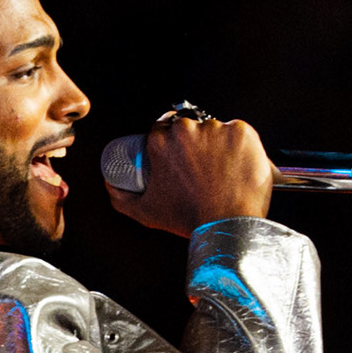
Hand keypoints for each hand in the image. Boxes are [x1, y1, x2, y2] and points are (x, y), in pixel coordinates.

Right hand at [118, 113, 274, 233]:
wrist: (227, 225)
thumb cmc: (188, 219)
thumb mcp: (147, 211)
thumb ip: (122, 199)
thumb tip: (110, 184)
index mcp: (160, 141)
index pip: (165, 128)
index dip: (175, 142)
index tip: (183, 154)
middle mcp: (186, 129)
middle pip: (191, 127)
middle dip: (197, 143)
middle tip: (205, 166)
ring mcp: (216, 128)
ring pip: (217, 129)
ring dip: (219, 144)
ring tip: (223, 169)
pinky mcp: (242, 131)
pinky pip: (240, 131)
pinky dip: (241, 145)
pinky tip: (238, 163)